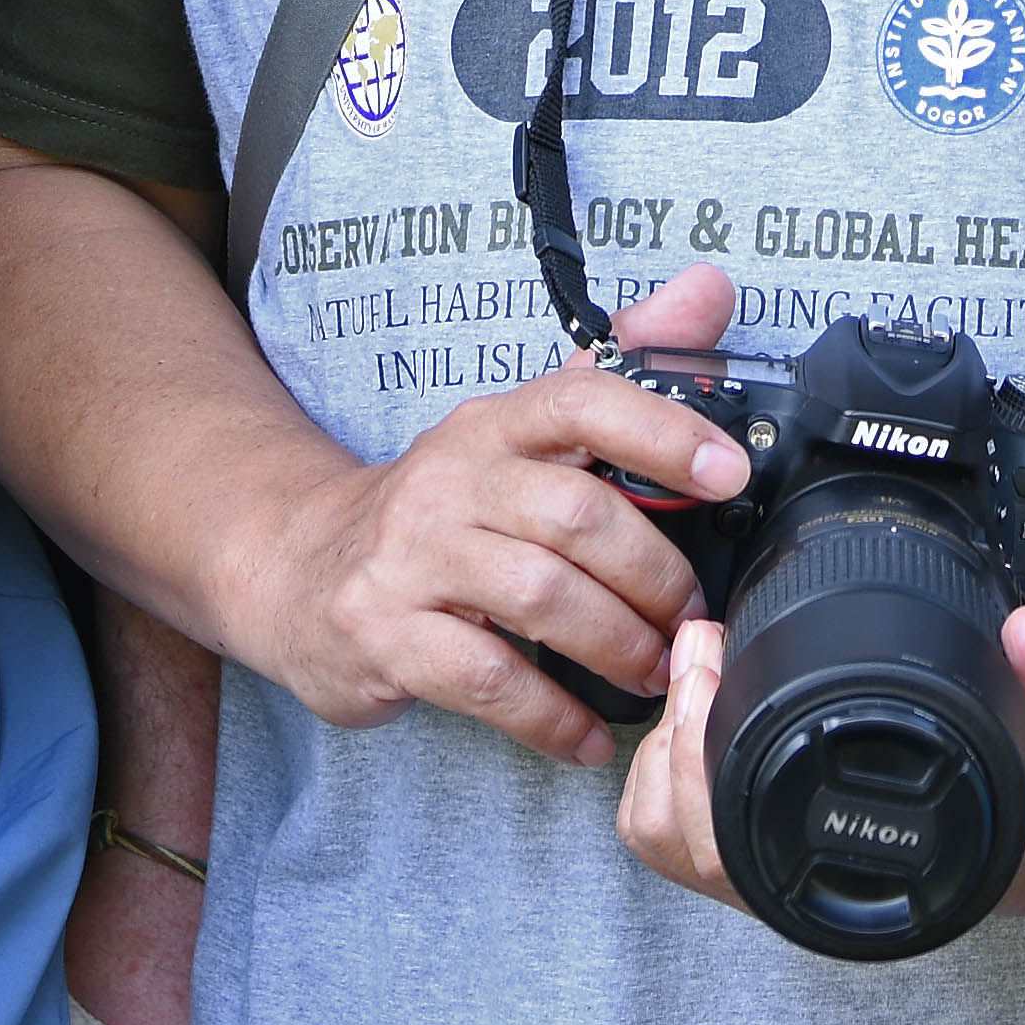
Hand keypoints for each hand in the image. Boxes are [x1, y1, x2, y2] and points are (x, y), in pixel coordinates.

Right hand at [210, 264, 749, 764]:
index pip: (580, 400)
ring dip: (618, 646)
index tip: (729, 474)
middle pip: (576, 516)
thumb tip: (708, 290)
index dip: (662, 432)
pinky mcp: (386, 636)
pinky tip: (588, 734)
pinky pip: (490, 680)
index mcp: (492, 426)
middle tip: (693, 620)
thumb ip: (615, 369)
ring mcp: (412, 560)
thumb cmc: (435, 508)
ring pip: (541, 597)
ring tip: (655, 674)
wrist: (295, 567)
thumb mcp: (513, 433)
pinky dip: (554, 716)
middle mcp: (450, 480)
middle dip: (655, 577)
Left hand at [612, 594, 1024, 927]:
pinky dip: (669, 770)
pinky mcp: (770, 843)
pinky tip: (701, 710)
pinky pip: (681, 828)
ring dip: (661, 756)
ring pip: (666, 838)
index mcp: (863, 879)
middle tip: (699, 648)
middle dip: (670, 736)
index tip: (707, 669)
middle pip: (677, 842)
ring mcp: (782, 871)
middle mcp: (810, 888)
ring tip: (697, 674)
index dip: (694, 764)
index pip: (730, 852)